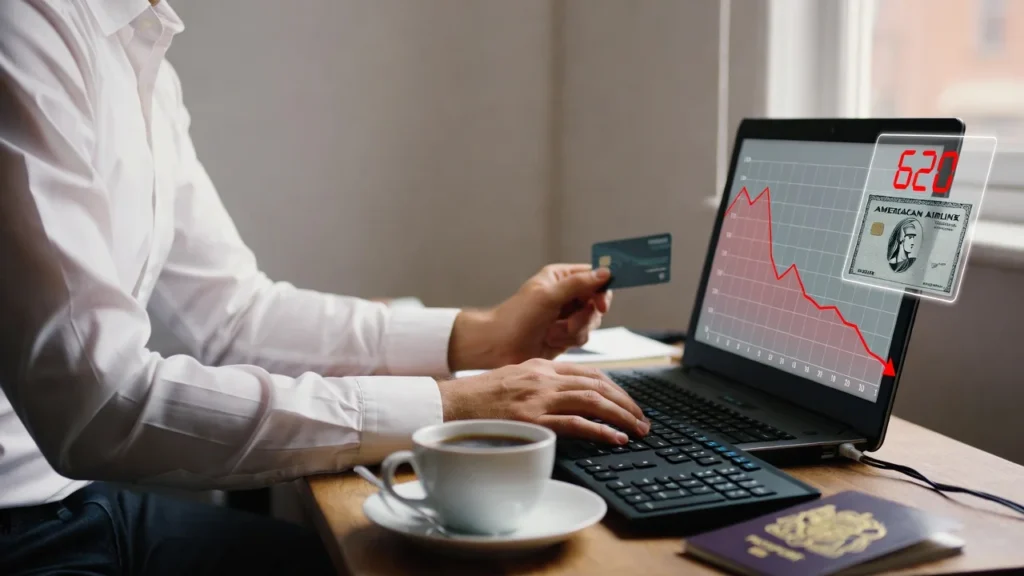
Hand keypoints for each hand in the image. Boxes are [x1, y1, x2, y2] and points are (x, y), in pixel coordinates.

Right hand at [436, 359, 648, 443]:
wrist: (449, 404)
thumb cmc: (477, 398)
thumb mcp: (513, 379)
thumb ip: (539, 385)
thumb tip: (564, 400)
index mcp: (540, 366)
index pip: (589, 372)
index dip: (615, 388)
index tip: (629, 402)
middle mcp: (543, 377)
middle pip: (598, 385)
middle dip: (626, 403)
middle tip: (643, 420)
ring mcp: (538, 397)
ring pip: (593, 400)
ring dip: (621, 416)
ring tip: (638, 430)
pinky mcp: (532, 418)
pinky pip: (575, 423)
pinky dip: (600, 430)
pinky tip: (615, 439)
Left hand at [448, 264, 612, 370]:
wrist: (500, 346)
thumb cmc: (516, 317)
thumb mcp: (548, 296)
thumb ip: (578, 284)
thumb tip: (605, 273)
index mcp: (561, 277)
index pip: (594, 276)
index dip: (601, 290)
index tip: (601, 304)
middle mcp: (566, 295)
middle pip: (597, 302)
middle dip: (585, 316)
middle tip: (569, 322)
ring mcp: (567, 316)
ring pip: (591, 322)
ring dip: (573, 330)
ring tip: (552, 332)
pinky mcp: (566, 335)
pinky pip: (582, 337)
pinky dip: (568, 340)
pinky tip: (550, 340)